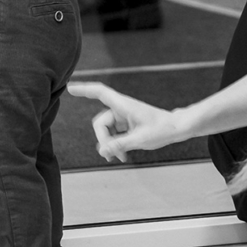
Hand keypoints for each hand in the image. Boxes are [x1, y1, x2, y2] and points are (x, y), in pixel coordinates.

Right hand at [67, 81, 181, 161]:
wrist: (176, 128)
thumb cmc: (162, 129)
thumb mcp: (141, 140)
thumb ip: (120, 145)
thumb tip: (102, 151)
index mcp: (123, 105)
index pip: (99, 92)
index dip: (84, 90)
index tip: (70, 88)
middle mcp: (121, 108)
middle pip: (100, 122)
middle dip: (104, 139)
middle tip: (111, 155)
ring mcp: (123, 116)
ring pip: (106, 130)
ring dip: (110, 144)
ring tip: (120, 158)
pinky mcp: (126, 123)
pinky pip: (113, 134)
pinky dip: (115, 144)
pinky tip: (121, 156)